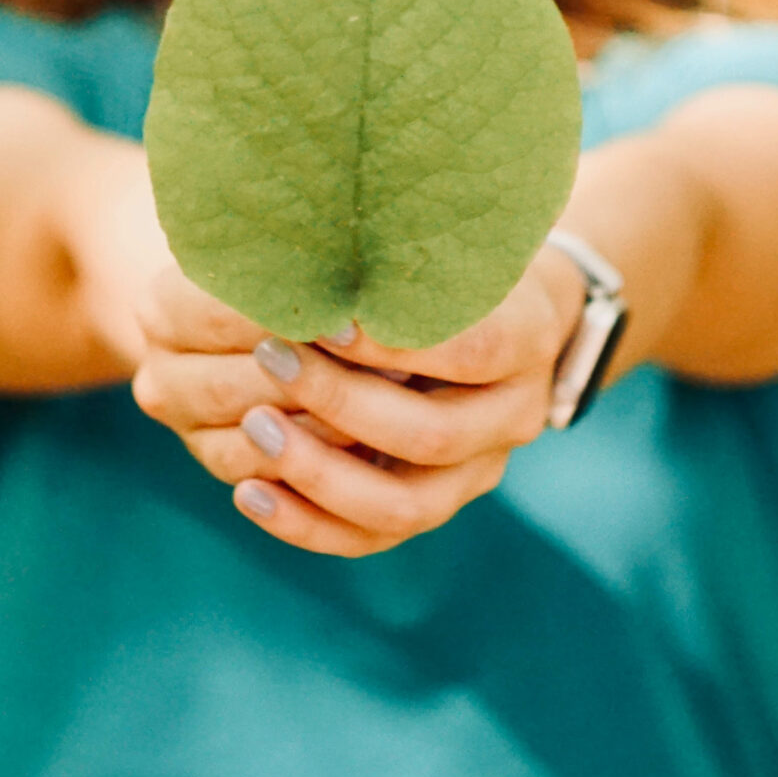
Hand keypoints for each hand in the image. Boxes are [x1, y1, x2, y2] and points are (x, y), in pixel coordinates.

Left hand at [137, 251, 585, 556]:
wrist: (501, 314)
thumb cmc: (454, 258)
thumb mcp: (446, 237)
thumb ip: (401, 252)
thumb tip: (313, 240)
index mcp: (529, 339)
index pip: (470, 353)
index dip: (394, 342)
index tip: (325, 317)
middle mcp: (514, 417)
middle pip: (430, 435)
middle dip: (340, 401)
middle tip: (268, 357)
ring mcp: (476, 473)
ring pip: (401, 506)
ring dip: (318, 472)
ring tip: (253, 428)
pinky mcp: (433, 504)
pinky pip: (369, 539)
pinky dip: (306, 523)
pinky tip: (248, 490)